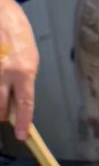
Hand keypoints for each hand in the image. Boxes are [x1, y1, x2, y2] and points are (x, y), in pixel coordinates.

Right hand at [0, 0, 38, 141]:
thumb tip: (17, 102)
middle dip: (1, 115)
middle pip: (0, 107)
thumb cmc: (15, 29)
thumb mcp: (29, 56)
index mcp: (24, 71)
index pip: (24, 105)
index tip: (22, 136)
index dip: (23, 123)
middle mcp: (4, 73)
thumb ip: (24, 80)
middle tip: (3, 115)